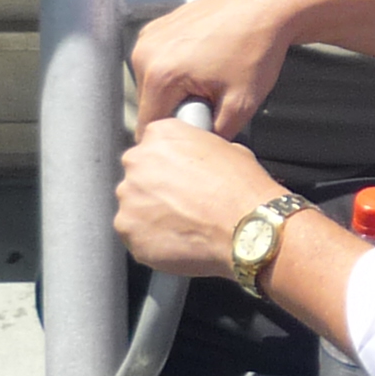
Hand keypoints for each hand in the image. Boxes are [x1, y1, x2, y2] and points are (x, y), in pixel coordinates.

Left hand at [116, 119, 281, 277]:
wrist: (247, 228)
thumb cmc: (242, 190)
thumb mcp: (228, 150)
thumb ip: (197, 151)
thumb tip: (197, 163)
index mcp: (160, 135)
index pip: (153, 144)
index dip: (168, 163)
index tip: (177, 175)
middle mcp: (137, 162)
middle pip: (139, 175)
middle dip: (156, 189)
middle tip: (183, 202)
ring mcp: (129, 197)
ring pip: (135, 206)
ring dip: (152, 214)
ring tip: (184, 224)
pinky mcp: (128, 230)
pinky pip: (136, 234)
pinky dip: (152, 240)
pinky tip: (178, 240)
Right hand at [130, 0, 306, 135]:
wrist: (267, 6)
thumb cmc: (257, 46)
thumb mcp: (241, 104)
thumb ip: (215, 136)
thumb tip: (200, 151)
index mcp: (160, 74)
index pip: (151, 127)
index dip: (177, 135)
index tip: (202, 125)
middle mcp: (145, 53)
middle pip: (149, 106)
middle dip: (177, 111)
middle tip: (212, 100)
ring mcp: (148, 36)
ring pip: (151, 86)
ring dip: (175, 92)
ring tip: (209, 79)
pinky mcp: (156, 27)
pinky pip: (156, 64)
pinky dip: (175, 70)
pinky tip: (203, 63)